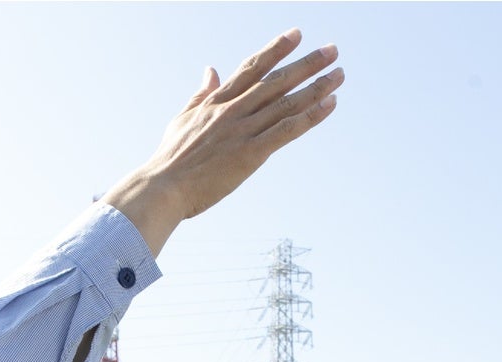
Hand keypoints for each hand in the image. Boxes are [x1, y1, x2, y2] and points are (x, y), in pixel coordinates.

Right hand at [105, 30, 343, 253]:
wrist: (162, 187)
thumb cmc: (171, 158)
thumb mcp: (183, 118)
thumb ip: (201, 94)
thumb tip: (210, 69)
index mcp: (216, 101)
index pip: (252, 67)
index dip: (275, 49)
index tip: (296, 34)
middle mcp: (233, 110)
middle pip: (277, 80)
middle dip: (307, 63)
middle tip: (332, 50)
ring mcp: (243, 130)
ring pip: (287, 102)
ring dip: (317, 86)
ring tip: (339, 73)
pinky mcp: (252, 153)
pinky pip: (288, 129)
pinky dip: (311, 116)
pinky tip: (330, 103)